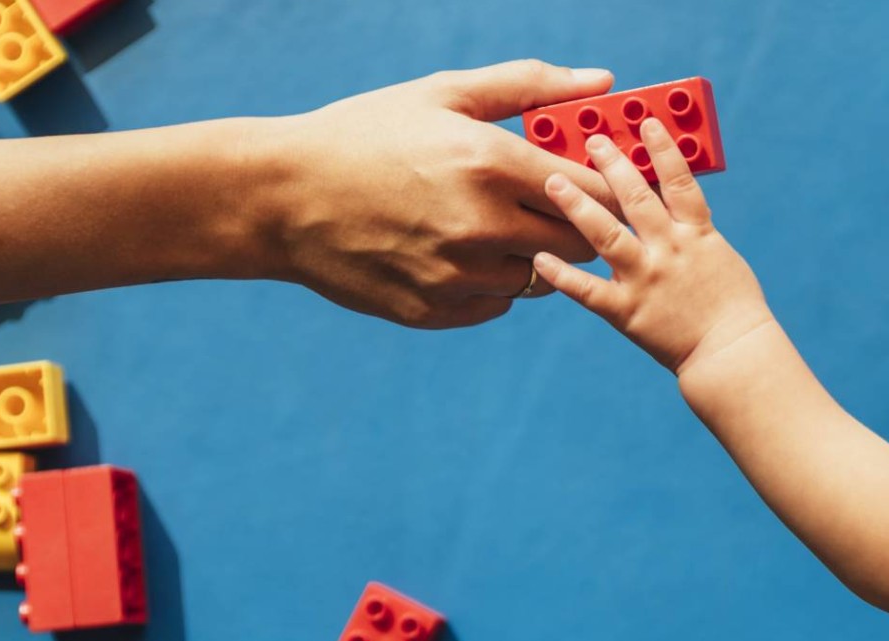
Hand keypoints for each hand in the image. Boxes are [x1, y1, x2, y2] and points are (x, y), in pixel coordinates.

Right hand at [255, 61, 617, 328]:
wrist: (280, 197)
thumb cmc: (366, 134)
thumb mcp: (445, 95)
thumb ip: (531, 86)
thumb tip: (605, 82)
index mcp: (492, 164)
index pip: (594, 191)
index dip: (608, 189)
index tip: (603, 183)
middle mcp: (483, 226)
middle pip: (579, 242)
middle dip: (577, 224)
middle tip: (552, 205)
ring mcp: (458, 275)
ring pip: (539, 276)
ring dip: (531, 254)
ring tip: (491, 224)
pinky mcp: (435, 310)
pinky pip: (497, 303)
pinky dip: (491, 281)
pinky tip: (458, 250)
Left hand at [533, 120, 772, 374]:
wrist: (733, 352)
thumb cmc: (733, 306)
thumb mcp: (720, 255)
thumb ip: (692, 228)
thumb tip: (671, 200)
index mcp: (696, 233)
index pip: (678, 180)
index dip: (662, 148)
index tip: (645, 122)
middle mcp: (669, 249)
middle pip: (636, 197)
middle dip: (611, 164)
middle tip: (590, 139)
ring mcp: (646, 279)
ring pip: (606, 234)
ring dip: (577, 205)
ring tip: (552, 181)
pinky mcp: (627, 311)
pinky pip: (588, 290)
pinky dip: (562, 275)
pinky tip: (539, 258)